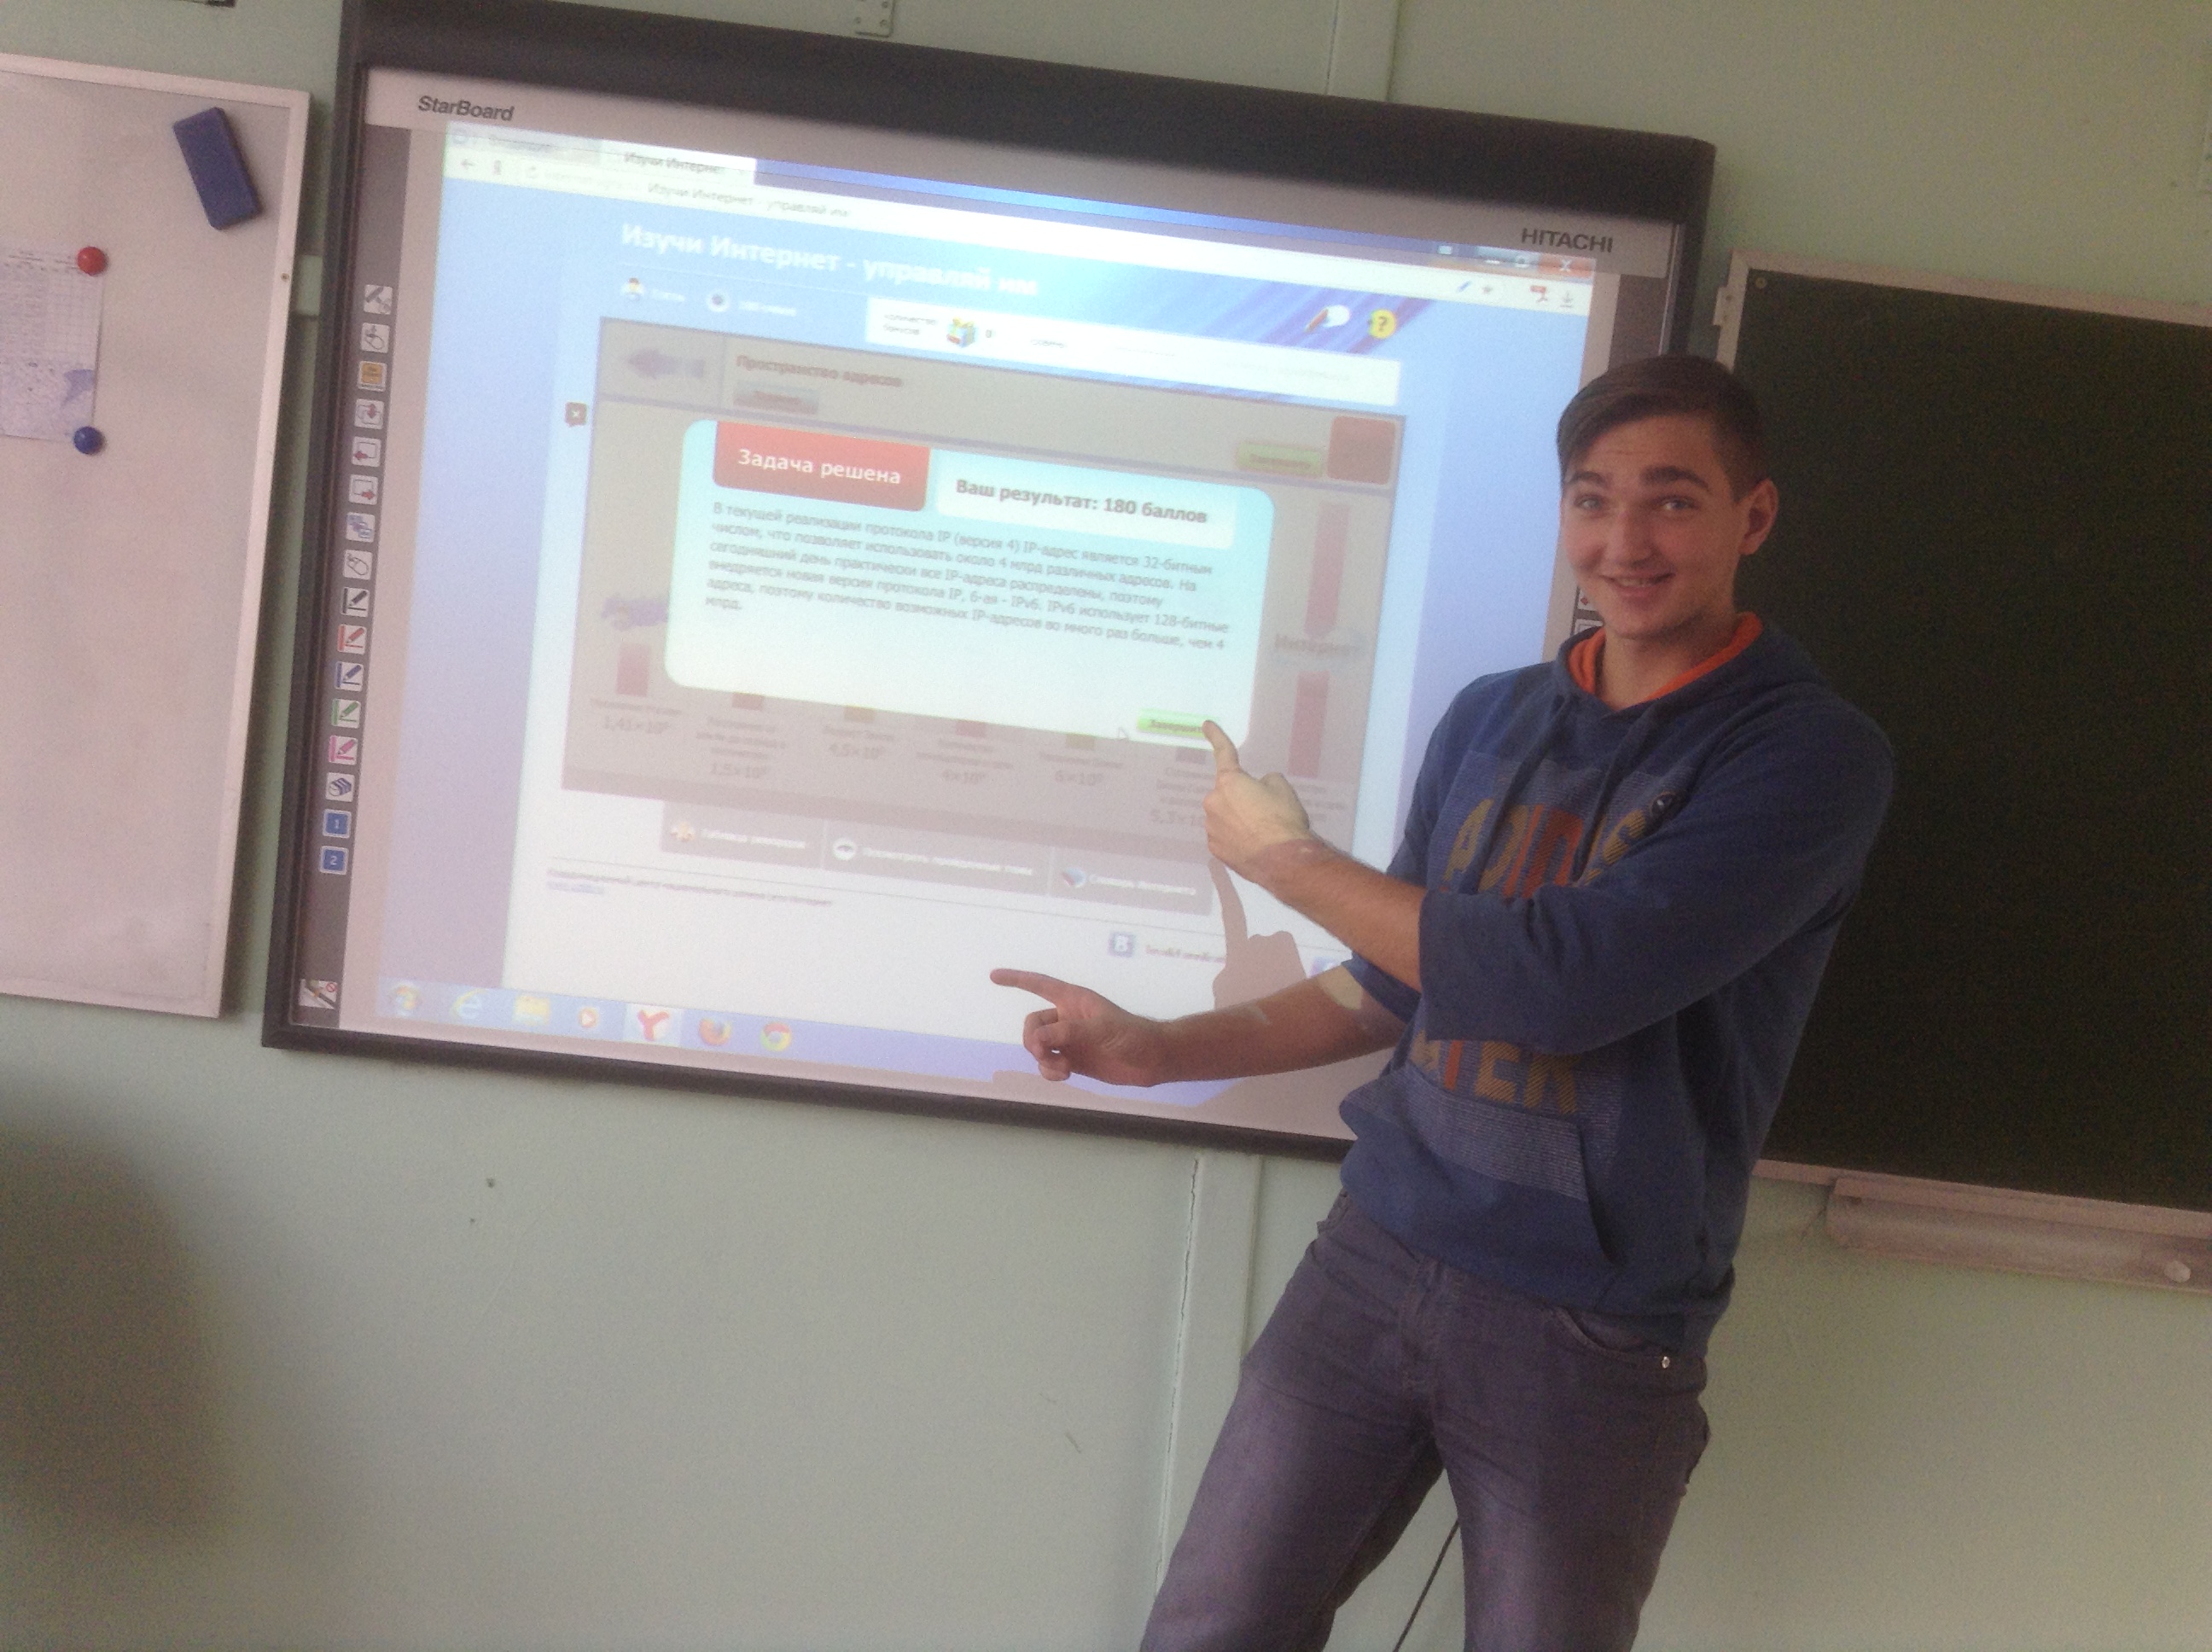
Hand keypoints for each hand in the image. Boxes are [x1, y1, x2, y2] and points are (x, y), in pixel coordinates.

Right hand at [990, 969, 1171, 1085]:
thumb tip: (1039, 1040)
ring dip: (1043, 1059)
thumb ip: (1070, 1032)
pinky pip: (1048, 1065)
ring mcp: (1069, 1040)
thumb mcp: (1102, 1029)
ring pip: (1037, 1047)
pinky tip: (1064, 1075)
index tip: (994, 977)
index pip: (1039, 985)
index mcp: (1073, 1000)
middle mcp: (1067, 1018)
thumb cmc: (1132, 1034)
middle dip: (1032, 1040)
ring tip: (1063, 1068)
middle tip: (1043, 1052)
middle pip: (1032, 1024)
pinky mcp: (1073, 1061)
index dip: (1016, 979)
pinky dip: (1050, 1071)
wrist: (1151, 1060)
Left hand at [1201, 721, 1315, 879]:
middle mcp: (1214, 803)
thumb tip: (1258, 788)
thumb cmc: (1283, 819)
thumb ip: (1264, 782)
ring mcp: (1211, 828)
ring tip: (1261, 833)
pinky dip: (1235, 838)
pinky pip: (1224, 836)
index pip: (1224, 754)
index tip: (1206, 725)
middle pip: (1226, 794)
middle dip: (1240, 799)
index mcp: (1230, 782)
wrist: (1284, 859)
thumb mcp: (1282, 789)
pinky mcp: (1215, 849)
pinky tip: (1252, 845)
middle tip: (1263, 812)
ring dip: (1237, 820)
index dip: (1216, 737)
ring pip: (1224, 817)